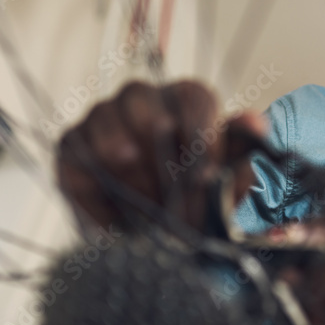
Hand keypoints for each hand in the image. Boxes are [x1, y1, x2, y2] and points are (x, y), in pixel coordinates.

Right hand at [55, 80, 265, 234]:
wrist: (149, 229)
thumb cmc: (193, 195)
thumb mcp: (226, 177)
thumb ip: (242, 153)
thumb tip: (255, 124)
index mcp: (185, 96)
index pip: (195, 102)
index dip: (202, 145)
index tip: (206, 182)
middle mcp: (141, 96)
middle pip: (150, 117)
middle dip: (168, 174)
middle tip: (180, 212)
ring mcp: (101, 117)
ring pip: (114, 145)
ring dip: (137, 191)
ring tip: (152, 220)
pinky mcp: (70, 146)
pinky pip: (80, 171)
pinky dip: (101, 207)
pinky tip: (120, 227)